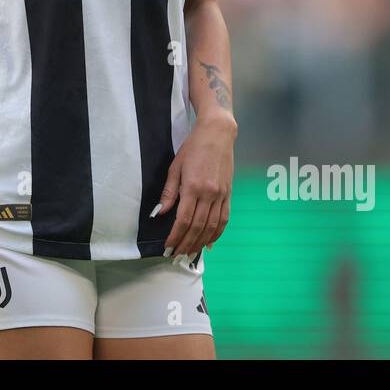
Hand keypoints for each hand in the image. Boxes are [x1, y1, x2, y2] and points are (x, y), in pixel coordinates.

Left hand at [156, 112, 234, 259]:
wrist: (217, 134)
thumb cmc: (193, 148)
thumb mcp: (175, 166)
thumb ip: (169, 191)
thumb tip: (161, 212)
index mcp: (194, 187)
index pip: (184, 219)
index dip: (176, 236)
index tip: (168, 246)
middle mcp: (209, 194)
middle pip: (198, 226)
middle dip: (187, 243)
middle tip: (177, 255)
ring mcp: (221, 195)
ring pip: (212, 226)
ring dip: (201, 242)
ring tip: (190, 253)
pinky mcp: (229, 194)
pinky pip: (224, 219)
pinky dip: (217, 233)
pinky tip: (209, 243)